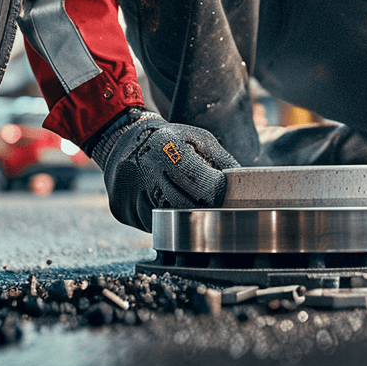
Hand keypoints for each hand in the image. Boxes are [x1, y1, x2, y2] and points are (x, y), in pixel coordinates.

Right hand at [91, 109, 239, 230]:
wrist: (123, 142)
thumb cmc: (169, 139)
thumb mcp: (199, 139)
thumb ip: (223, 162)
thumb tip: (245, 188)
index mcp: (167, 148)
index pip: (205, 186)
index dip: (217, 193)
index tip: (220, 192)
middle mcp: (145, 172)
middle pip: (188, 208)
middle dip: (203, 208)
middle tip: (208, 200)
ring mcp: (130, 194)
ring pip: (168, 222)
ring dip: (181, 216)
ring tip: (182, 196)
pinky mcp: (122, 210)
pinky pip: (150, 226)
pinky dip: (162, 220)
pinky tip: (162, 200)